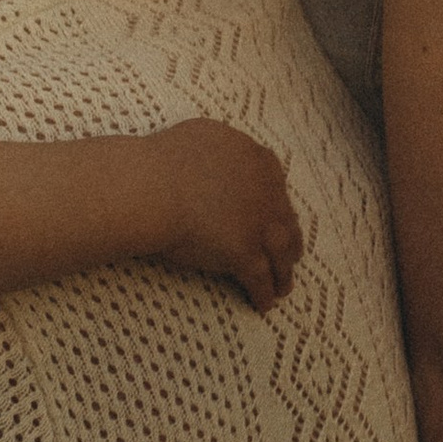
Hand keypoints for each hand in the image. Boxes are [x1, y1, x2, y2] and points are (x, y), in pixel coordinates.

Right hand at [144, 118, 303, 310]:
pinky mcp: (246, 252)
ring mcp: (260, 224)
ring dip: (284, 273)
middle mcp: (268, 192)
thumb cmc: (163, 161)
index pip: (277, 188)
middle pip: (286, 222)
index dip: (278, 207)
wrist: (152, 187)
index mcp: (259, 161)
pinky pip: (260, 279)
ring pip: (282, 253)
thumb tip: (221, 153)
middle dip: (289, 242)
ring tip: (282, 288)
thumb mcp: (204, 136)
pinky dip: (263, 293)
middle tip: (290, 257)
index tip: (278, 219)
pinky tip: (263, 305)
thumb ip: (224, 146)